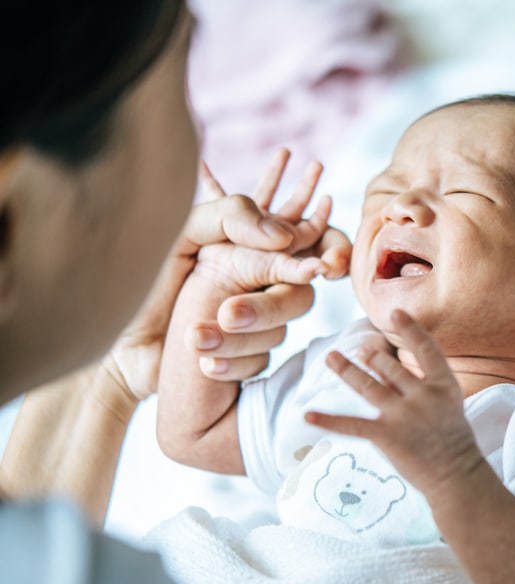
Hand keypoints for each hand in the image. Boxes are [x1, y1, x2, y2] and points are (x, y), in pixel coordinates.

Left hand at [104, 149, 351, 399]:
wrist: (114, 350)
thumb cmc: (138, 283)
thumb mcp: (178, 233)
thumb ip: (231, 217)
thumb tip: (284, 237)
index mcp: (245, 245)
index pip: (303, 240)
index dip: (328, 250)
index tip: (325, 266)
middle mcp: (256, 282)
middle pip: (297, 294)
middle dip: (263, 308)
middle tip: (225, 313)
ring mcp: (253, 322)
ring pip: (281, 331)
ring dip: (237, 338)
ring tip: (192, 339)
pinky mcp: (246, 357)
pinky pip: (263, 362)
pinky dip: (233, 363)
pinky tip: (203, 363)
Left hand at [304, 310, 480, 496]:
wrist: (457, 477)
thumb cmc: (454, 442)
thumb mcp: (449, 404)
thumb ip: (423, 386)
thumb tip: (388, 368)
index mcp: (444, 385)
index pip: (426, 349)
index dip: (411, 329)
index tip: (396, 312)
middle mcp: (423, 395)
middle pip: (390, 367)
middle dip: (372, 358)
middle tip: (360, 351)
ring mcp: (404, 414)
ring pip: (368, 386)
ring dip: (346, 370)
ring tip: (331, 357)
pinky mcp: (387, 435)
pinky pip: (351, 424)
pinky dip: (328, 420)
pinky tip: (308, 415)